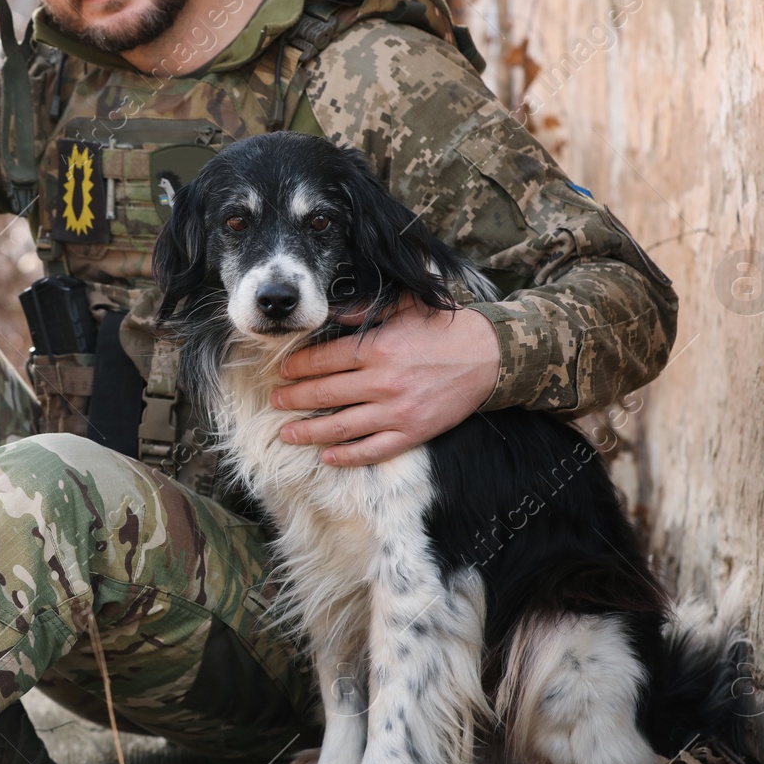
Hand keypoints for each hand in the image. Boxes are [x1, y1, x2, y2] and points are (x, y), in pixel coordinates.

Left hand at [272, 301, 500, 465]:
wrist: (489, 356)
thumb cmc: (443, 328)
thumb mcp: (404, 306)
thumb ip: (364, 310)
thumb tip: (327, 311)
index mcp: (377, 348)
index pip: (324, 361)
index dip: (298, 367)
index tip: (282, 372)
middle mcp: (383, 382)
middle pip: (325, 395)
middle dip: (294, 399)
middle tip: (274, 402)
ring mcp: (397, 411)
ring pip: (341, 427)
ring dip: (309, 432)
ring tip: (287, 434)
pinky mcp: (413, 433)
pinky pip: (373, 450)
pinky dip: (347, 456)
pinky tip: (327, 457)